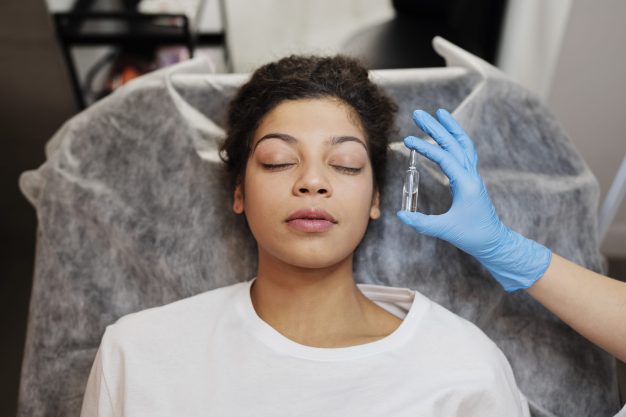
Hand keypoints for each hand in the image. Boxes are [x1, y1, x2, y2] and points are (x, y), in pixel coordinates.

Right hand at [396, 108, 551, 291]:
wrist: (495, 242)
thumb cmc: (473, 236)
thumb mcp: (446, 230)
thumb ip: (422, 223)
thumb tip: (401, 215)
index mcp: (465, 184)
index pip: (443, 158)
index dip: (425, 147)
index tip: (408, 140)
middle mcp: (471, 175)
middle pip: (453, 143)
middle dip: (436, 127)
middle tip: (418, 113)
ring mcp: (472, 176)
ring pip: (463, 144)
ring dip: (450, 128)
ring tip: (439, 113)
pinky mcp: (471, 180)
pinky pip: (465, 153)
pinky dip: (456, 140)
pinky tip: (449, 136)